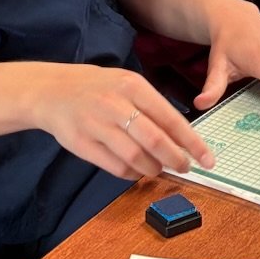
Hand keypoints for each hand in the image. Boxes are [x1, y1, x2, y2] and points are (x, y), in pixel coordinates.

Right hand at [33, 65, 214, 179]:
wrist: (52, 91)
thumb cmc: (99, 88)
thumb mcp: (127, 84)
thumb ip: (153, 108)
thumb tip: (183, 139)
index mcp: (132, 86)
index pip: (170, 118)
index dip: (191, 142)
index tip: (207, 158)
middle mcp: (115, 103)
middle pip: (154, 140)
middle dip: (175, 158)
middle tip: (185, 168)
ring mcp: (96, 124)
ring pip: (135, 156)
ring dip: (152, 168)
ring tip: (158, 169)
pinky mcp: (81, 143)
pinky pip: (114, 166)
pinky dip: (130, 173)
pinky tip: (136, 171)